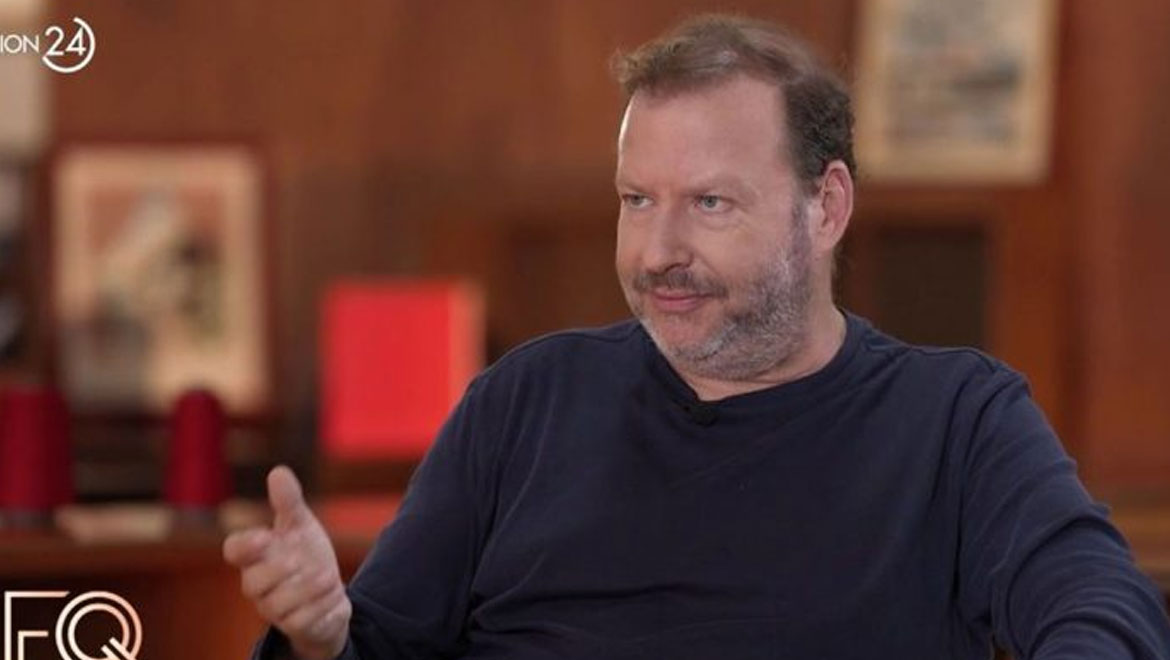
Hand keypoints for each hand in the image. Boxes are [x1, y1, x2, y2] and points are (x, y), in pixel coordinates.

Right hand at [223, 466, 350, 659]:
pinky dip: (322, 605)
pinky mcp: (295, 626)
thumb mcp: (301, 526)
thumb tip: (278, 471)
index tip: (265, 537)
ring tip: (329, 576)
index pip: (234, 550)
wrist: (329, 592)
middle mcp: (259, 585)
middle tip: (301, 560)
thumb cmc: (305, 555)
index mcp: (256, 556)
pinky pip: (303, 621)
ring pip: (280, 604)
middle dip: (279, 571)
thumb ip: (288, 502)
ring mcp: (274, 609)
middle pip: (252, 583)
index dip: (244, 545)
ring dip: (308, 588)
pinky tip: (335, 594)